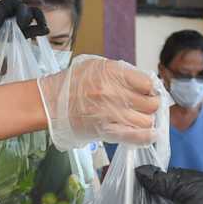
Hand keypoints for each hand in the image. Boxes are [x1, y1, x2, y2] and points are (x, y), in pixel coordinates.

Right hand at [0, 0, 48, 47]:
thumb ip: (33, 31)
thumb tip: (48, 30)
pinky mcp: (9, 1)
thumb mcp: (20, 35)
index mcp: (24, 16)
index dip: (42, 21)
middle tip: (36, 28)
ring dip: (26, 20)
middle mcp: (21, 9)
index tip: (45, 29)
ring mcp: (15, 4)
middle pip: (35, 11)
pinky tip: (17, 22)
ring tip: (18, 27)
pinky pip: (21, 6)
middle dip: (37, 20)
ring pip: (29, 10)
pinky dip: (22, 15)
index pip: (37, 15)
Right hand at [37, 56, 161, 148]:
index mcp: (112, 73)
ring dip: (145, 120)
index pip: (147, 83)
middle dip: (151, 104)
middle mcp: (113, 93)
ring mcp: (110, 113)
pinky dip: (146, 137)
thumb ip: (121, 72)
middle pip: (150, 103)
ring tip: (138, 117)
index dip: (150, 88)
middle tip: (145, 105)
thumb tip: (144, 82)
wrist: (51, 102)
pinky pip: (134, 136)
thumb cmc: (72, 84)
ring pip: (146, 120)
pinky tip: (151, 134)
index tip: (148, 91)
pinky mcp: (106, 130)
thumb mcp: (96, 66)